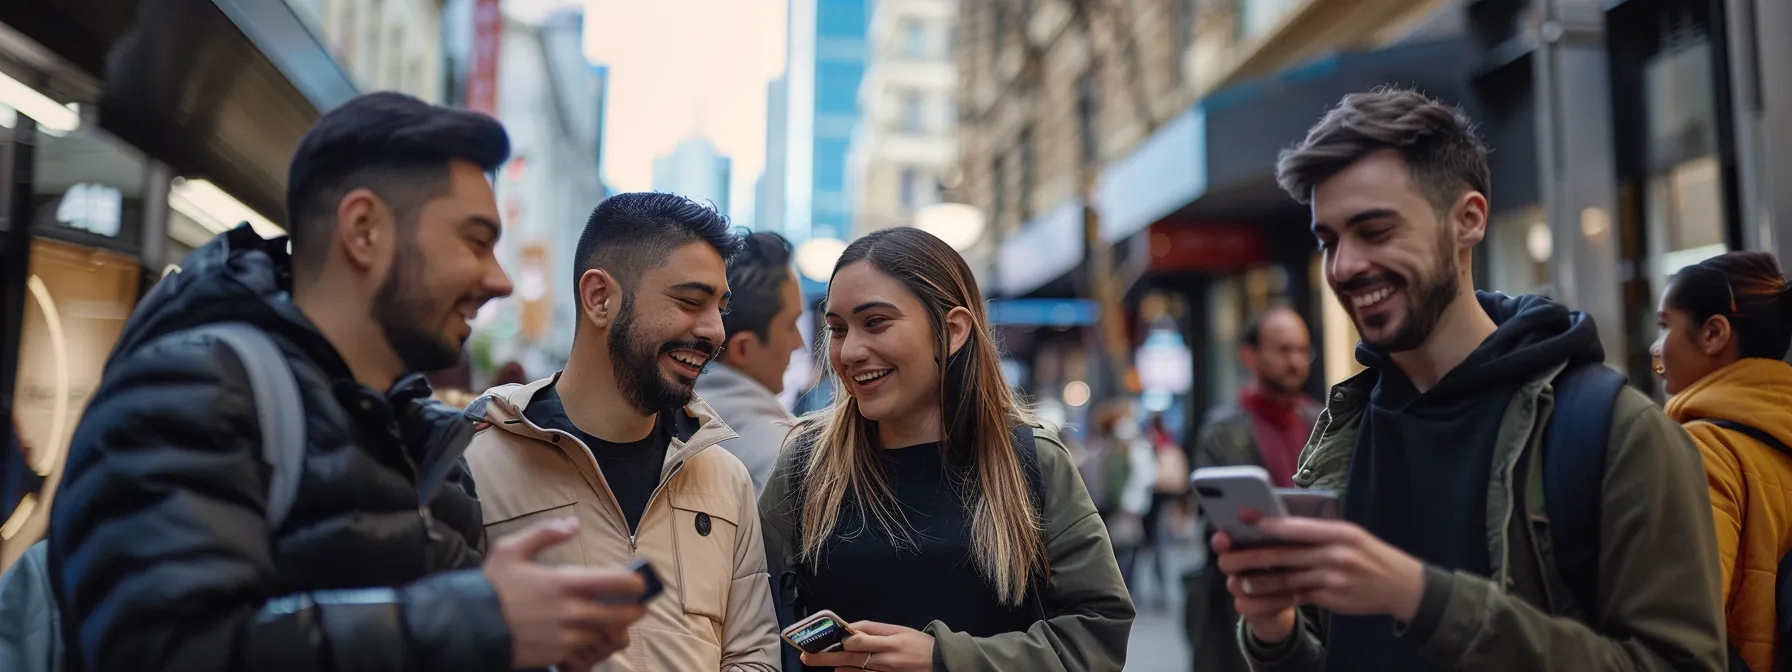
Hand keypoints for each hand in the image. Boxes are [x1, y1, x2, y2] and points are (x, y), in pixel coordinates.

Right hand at [484, 518, 647, 667]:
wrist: (467, 627)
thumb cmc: (490, 588)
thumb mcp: (511, 549)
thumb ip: (545, 533)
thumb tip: (573, 525)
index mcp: (564, 583)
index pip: (617, 583)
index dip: (635, 584)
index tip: (639, 583)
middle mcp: (570, 612)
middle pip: (619, 614)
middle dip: (634, 610)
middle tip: (638, 605)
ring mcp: (564, 636)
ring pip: (604, 634)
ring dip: (614, 627)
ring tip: (616, 619)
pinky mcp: (556, 654)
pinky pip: (585, 649)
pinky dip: (592, 642)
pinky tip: (590, 633)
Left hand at [800, 621, 934, 671]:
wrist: (941, 664)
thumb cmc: (919, 644)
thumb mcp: (899, 630)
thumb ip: (873, 630)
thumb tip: (849, 630)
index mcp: (889, 641)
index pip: (858, 639)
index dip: (837, 638)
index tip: (819, 636)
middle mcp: (885, 659)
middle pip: (850, 657)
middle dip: (826, 656)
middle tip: (806, 655)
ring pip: (855, 670)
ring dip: (835, 665)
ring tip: (815, 659)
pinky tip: (840, 671)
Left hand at [1213, 512, 1424, 637]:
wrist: (1402, 585)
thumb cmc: (1370, 553)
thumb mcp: (1351, 533)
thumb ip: (1319, 529)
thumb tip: (1279, 522)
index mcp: (1339, 532)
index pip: (1297, 527)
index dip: (1268, 523)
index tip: (1243, 518)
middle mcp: (1336, 555)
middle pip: (1284, 555)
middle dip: (1250, 556)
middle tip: (1225, 556)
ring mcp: (1333, 580)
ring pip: (1286, 580)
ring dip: (1258, 581)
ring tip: (1235, 579)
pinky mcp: (1331, 599)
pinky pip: (1296, 598)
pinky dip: (1274, 598)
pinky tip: (1256, 597)